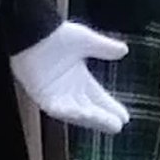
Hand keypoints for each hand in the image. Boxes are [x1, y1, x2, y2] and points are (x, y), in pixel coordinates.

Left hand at [10, 22, 130, 133]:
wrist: (34, 33)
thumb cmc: (56, 35)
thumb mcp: (86, 41)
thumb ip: (104, 47)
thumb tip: (124, 50)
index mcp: (79, 78)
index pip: (98, 98)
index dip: (110, 107)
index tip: (125, 117)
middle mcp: (68, 90)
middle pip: (89, 109)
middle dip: (104, 118)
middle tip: (118, 126)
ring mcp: (55, 94)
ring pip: (76, 112)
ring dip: (91, 118)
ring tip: (107, 122)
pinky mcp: (42, 96)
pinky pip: (57, 109)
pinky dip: (69, 112)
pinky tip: (83, 113)